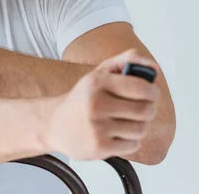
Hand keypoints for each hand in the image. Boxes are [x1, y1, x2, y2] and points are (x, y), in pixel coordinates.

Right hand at [45, 49, 159, 159]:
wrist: (54, 125)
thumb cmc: (82, 99)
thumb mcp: (97, 74)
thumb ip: (125, 62)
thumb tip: (153, 66)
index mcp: (96, 82)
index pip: (141, 88)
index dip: (153, 92)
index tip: (152, 94)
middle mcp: (95, 104)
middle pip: (145, 110)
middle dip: (148, 110)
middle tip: (140, 110)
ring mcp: (96, 127)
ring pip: (140, 129)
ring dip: (138, 127)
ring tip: (125, 123)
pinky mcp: (99, 147)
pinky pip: (133, 145)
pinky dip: (129, 141)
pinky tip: (116, 135)